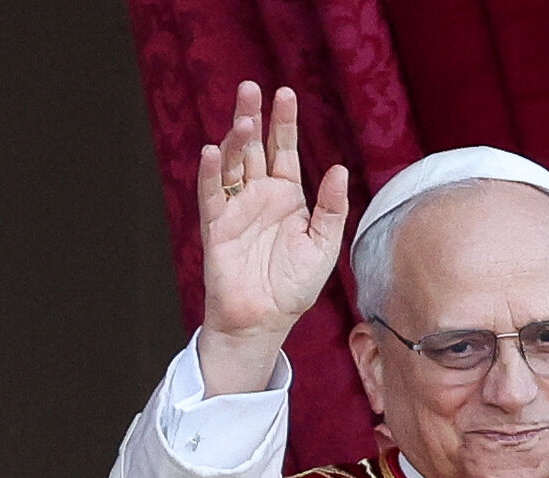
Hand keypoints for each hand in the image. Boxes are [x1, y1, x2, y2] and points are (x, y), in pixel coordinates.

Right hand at [196, 82, 348, 393]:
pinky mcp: (216, 226)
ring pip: (232, 164)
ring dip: (234, 141)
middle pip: (254, 148)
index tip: (284, 93)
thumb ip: (332, 208)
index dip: (284, 122)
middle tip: (251, 88)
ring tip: (242, 119)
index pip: (284, 150)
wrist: (266, 319)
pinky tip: (212, 151)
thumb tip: (338, 169)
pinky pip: (211, 194)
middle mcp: (259, 195)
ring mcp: (236, 208)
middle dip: (252, 117)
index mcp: (287, 196)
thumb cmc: (294, 286)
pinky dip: (210, 173)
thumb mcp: (324, 245)